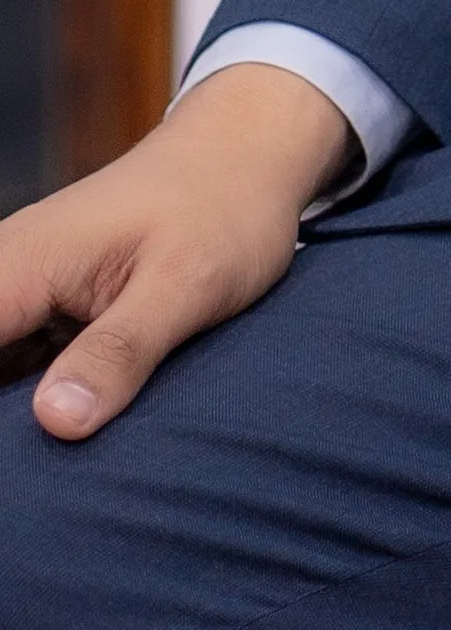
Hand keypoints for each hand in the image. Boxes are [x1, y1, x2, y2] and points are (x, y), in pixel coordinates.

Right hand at [0, 62, 352, 439]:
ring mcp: (23, 290)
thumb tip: (54, 421)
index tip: (18, 460)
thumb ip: (121, 349)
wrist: (247, 154)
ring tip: (49, 470)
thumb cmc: (225, 209)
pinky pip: (13, 363)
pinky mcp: (43, 307)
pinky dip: (28, 403)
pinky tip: (68, 433)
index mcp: (23, 264)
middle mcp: (7, 273)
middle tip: (42, 475)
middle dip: (7, 434)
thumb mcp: (187, 283)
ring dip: (15, 414)